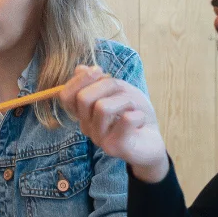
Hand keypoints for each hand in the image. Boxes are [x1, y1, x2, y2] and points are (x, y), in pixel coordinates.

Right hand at [58, 65, 168, 183]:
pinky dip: (138, 114)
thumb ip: (99, 81)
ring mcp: (99, 139)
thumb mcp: (118, 90)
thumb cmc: (133, 112)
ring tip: (133, 108)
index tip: (99, 71)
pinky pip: (125, 120)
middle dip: (108, 85)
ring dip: (126, 100)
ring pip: (103, 107)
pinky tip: (139, 121)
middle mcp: (87, 126)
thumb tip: (80, 69)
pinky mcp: (115, 147)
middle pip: (83, 98)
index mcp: (84, 113)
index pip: (66, 95)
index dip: (81, 79)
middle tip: (124, 92)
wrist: (152, 139)